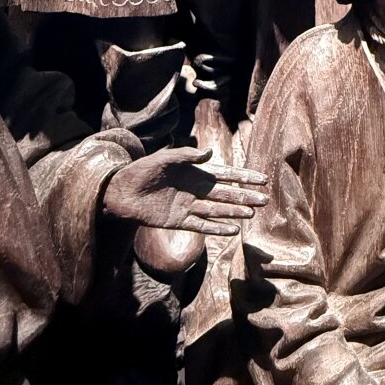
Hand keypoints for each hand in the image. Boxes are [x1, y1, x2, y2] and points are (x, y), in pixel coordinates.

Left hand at [102, 146, 267, 234]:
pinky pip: (201, 226)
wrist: (120, 191)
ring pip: (217, 210)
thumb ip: (186, 155)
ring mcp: (189, 206)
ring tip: (251, 214)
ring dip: (234, 212)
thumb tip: (209, 154)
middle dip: (245, 197)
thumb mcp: (164, 158)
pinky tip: (232, 230)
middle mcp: (196, 190)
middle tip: (264, 200)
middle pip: (226, 195)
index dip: (244, 177)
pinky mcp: (178, 221)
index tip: (262, 179)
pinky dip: (216, 228)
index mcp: (196, 172)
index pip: (226, 175)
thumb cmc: (142, 170)